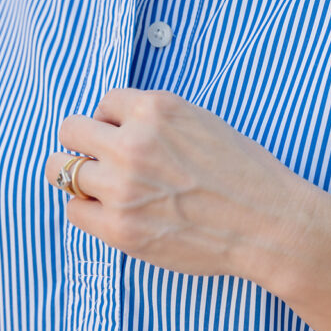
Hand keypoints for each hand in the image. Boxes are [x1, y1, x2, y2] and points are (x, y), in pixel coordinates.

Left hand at [45, 87, 308, 284]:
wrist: (267, 224)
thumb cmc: (243, 173)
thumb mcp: (200, 121)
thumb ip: (155, 119)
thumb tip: (115, 123)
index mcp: (155, 110)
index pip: (104, 102)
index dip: (112, 120)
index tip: (122, 135)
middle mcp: (133, 143)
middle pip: (70, 129)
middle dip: (82, 141)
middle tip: (98, 157)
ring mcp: (123, 187)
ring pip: (62, 170)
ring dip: (78, 175)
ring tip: (97, 184)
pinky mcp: (120, 228)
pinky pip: (74, 209)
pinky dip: (86, 209)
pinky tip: (108, 210)